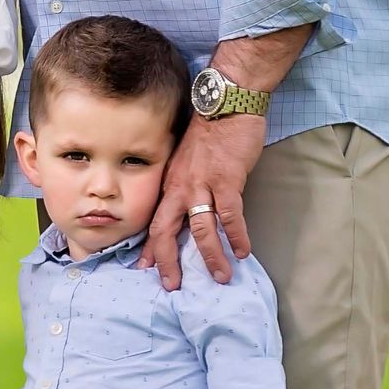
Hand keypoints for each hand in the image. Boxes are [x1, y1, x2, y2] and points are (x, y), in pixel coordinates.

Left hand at [145, 116, 263, 287]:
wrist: (225, 103)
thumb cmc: (209, 131)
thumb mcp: (186, 161)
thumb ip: (185, 186)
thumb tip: (190, 212)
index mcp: (170, 183)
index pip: (154, 221)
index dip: (149, 247)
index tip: (144, 268)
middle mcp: (180, 187)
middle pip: (166, 231)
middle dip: (166, 261)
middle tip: (171, 285)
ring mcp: (203, 184)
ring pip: (202, 230)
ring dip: (211, 257)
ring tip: (220, 277)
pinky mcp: (227, 180)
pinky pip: (231, 215)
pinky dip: (237, 236)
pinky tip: (243, 251)